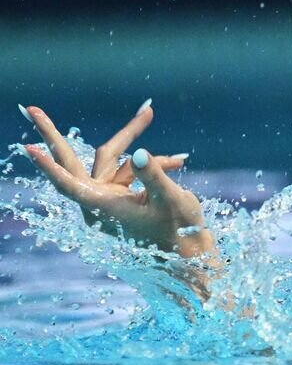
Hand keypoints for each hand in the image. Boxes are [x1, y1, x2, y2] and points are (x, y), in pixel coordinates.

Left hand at [20, 103, 214, 262]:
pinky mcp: (121, 198)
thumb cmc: (180, 233)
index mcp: (104, 207)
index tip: (28, 148)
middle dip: (54, 136)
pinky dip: (149, 163)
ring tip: (147, 114)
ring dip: (130, 140)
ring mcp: (109, 199)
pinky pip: (128, 170)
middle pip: (75, 162)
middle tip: (33, 109)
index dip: (48, 167)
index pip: (69, 183)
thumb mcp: (173, 201)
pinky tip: (176, 161)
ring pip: (110, 160)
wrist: (190, 254)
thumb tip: (139, 153)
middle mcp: (100, 202)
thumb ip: (154, 176)